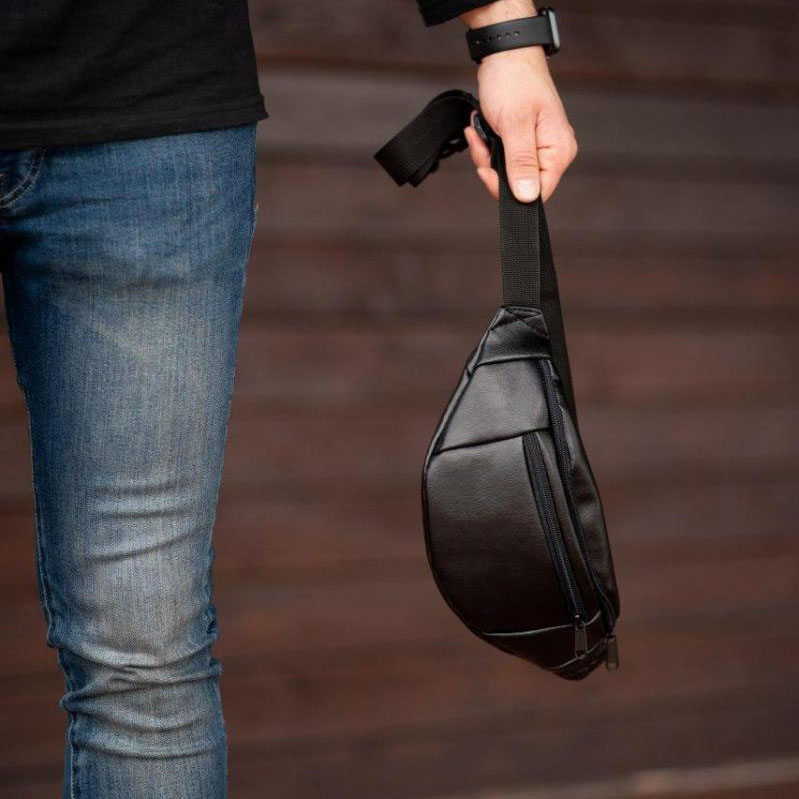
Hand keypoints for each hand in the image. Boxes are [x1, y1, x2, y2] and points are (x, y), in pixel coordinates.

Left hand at [460, 1, 576, 202]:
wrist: (506, 52)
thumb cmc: (514, 81)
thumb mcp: (515, 125)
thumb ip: (521, 163)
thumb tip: (527, 197)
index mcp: (558, 152)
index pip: (536, 193)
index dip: (507, 190)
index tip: (487, 170)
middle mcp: (552, 152)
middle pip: (518, 184)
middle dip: (492, 167)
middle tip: (482, 142)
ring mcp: (537, 147)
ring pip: (506, 172)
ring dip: (485, 155)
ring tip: (480, 130)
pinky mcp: (523, 141)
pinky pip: (502, 157)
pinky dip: (486, 146)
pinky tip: (481, 128)